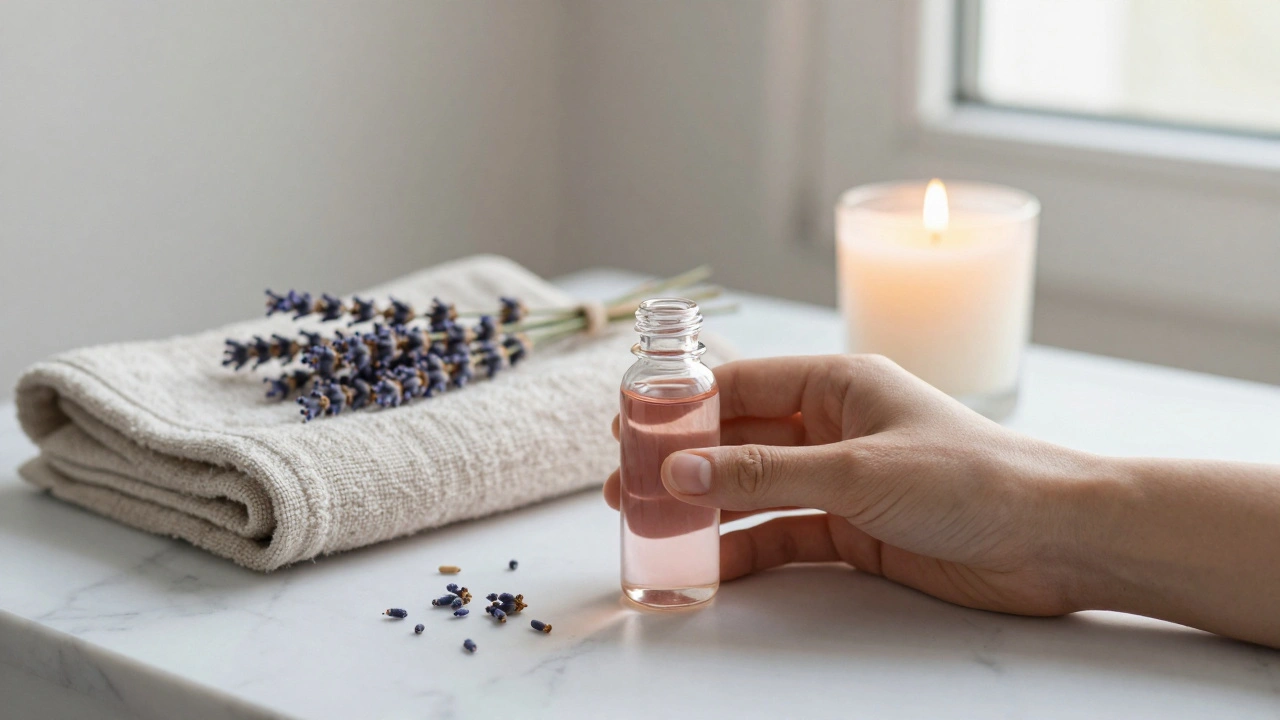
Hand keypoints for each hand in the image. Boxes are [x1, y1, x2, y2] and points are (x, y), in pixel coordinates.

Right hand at [604, 354, 1102, 616]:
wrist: (1053, 539)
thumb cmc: (971, 478)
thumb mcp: (855, 470)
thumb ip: (763, 474)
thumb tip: (678, 473)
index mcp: (837, 383)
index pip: (738, 384)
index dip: (680, 405)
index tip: (628, 427)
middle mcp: (832, 426)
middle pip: (737, 440)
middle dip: (682, 465)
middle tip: (626, 490)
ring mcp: (840, 479)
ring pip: (753, 491)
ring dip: (705, 510)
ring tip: (649, 530)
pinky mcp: (852, 529)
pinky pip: (782, 535)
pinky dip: (744, 551)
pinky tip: (706, 567)